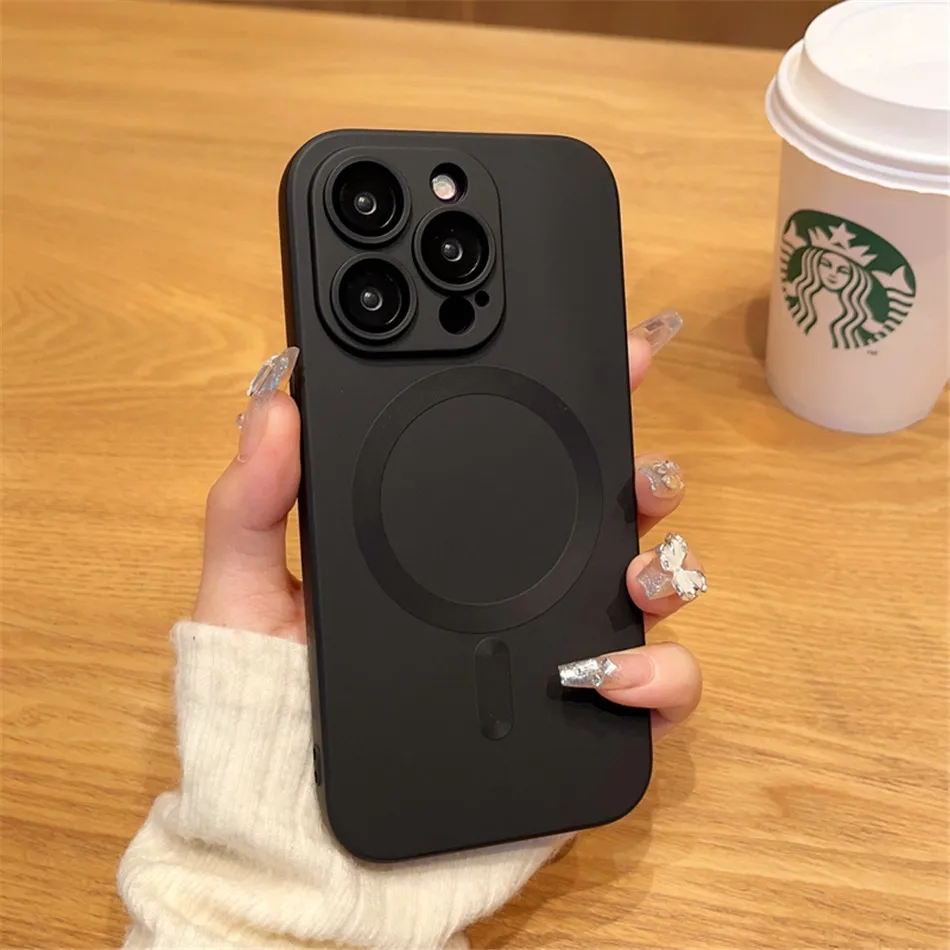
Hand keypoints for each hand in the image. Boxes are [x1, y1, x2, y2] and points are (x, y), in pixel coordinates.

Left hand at [194, 311, 704, 739]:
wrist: (303, 832)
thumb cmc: (271, 706)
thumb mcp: (248, 590)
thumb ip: (254, 500)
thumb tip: (276, 400)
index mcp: (451, 545)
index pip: (523, 460)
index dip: (577, 402)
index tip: (614, 354)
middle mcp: (516, 590)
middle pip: (606, 514)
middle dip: (644, 477)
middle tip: (641, 472)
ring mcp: (557, 651)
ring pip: (651, 590)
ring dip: (669, 568)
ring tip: (637, 576)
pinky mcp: (585, 720)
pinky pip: (658, 692)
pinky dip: (665, 676)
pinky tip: (617, 674)